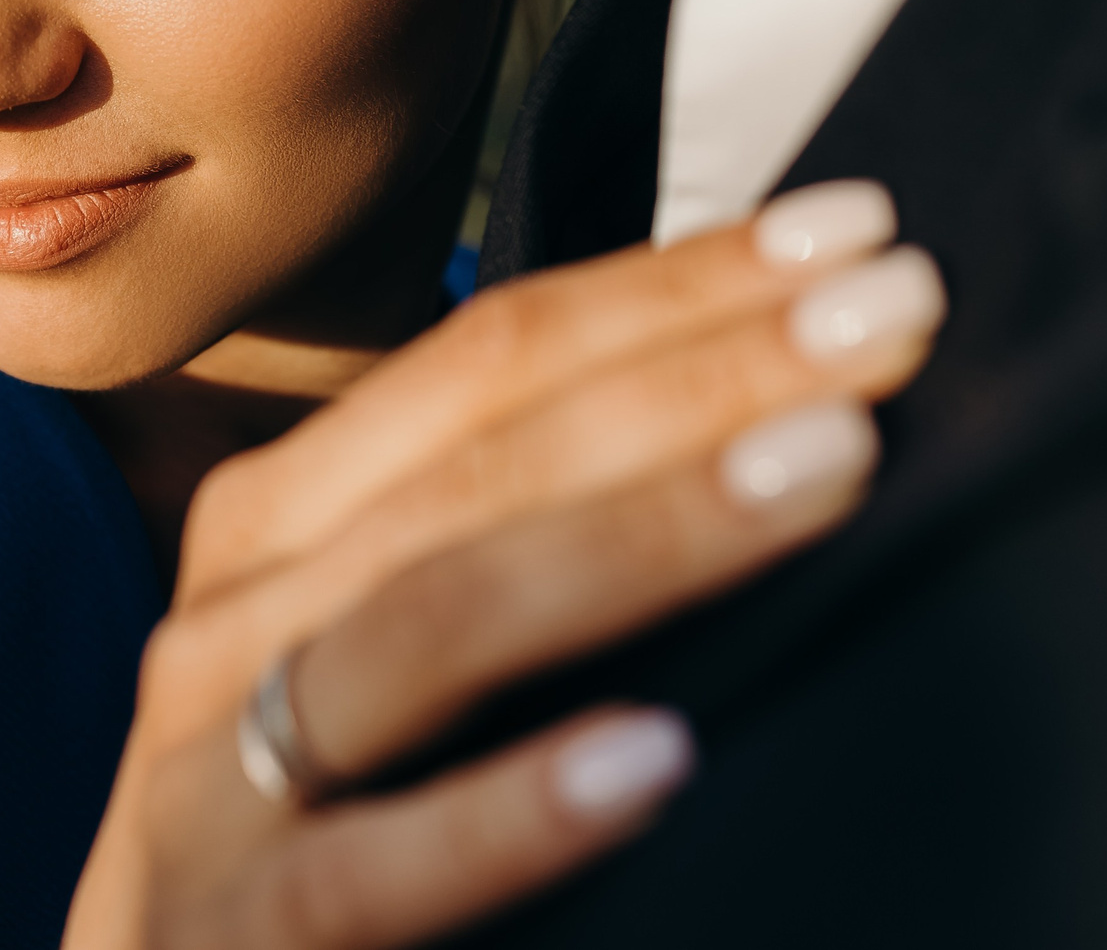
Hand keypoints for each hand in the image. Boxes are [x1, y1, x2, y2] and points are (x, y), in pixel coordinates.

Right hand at [64, 180, 945, 947]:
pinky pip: (366, 868)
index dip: (672, 285)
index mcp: (282, 525)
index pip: (487, 357)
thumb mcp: (387, 665)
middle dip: (701, 368)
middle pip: (478, 455)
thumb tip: (760, 417)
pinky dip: (508, 808)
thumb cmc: (312, 835)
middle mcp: (234, 614)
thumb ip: (504, 548)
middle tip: (898, 308)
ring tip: (832, 465)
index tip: (854, 228)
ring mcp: (208, 775)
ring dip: (640, 534)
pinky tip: (658, 760)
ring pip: (427, 620)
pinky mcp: (226, 939)